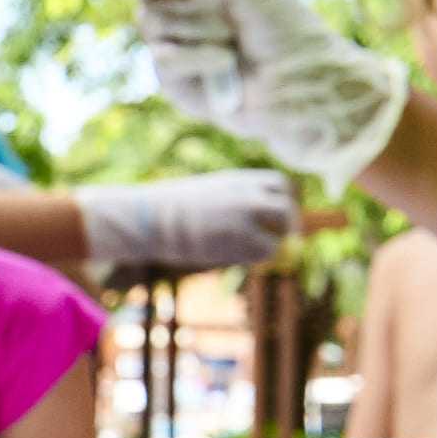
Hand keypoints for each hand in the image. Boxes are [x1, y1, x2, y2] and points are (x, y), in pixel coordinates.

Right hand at [74, 168, 298, 275]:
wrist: (150, 218)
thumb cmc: (171, 208)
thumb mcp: (207, 193)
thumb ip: (234, 200)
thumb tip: (259, 219)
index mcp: (239, 179)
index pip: (280, 184)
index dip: (281, 200)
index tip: (271, 215)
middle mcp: (247, 194)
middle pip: (285, 209)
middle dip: (284, 225)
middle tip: (271, 238)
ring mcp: (246, 217)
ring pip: (278, 235)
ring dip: (267, 245)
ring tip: (240, 249)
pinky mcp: (240, 239)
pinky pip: (264, 252)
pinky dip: (254, 258)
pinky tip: (229, 256)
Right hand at [101, 0, 410, 181]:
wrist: (306, 85)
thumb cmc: (286, 30)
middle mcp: (183, 9)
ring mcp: (175, 45)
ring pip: (149, 20)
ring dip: (194, 24)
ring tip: (232, 37)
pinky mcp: (175, 83)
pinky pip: (165, 57)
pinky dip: (198, 56)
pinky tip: (227, 64)